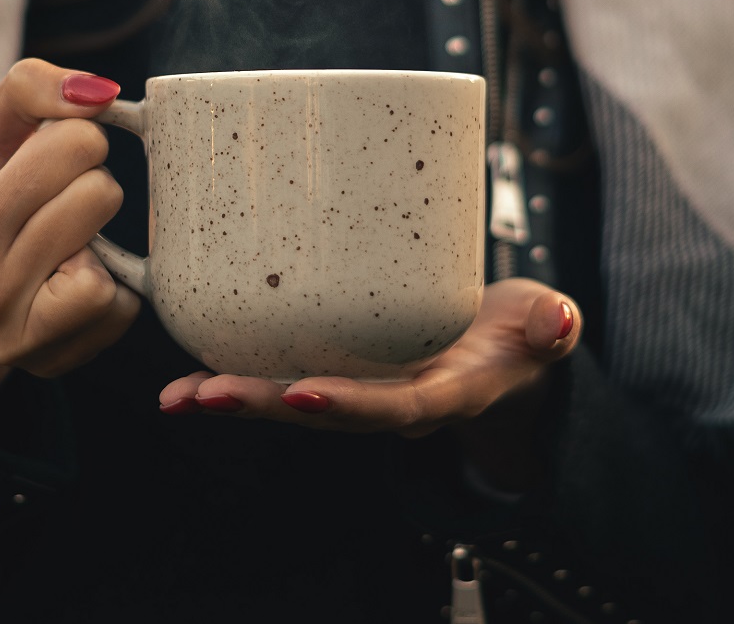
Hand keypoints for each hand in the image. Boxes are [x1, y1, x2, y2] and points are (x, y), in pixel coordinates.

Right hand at [0, 59, 140, 419]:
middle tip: (62, 200)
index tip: (55, 157)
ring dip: (104, 242)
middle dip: (94, 186)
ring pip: (106, 272)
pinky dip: (117, 288)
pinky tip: (82, 275)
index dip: (82, 139)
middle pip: (100, 198)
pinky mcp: (52, 362)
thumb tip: (98, 95)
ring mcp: (16, 337)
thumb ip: (34, 86)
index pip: (79, 145)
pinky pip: (122, 311)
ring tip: (70, 239)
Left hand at [158, 278, 579, 439]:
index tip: (302, 393)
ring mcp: (362, 386)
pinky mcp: (341, 362)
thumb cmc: (519, 338)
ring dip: (233, 397)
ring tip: (176, 395)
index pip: (392, 407)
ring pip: (292, 398)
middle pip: (322, 411)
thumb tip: (557, 322)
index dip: (350, 405)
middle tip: (202, 396)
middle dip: (262, 406)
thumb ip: (551, 326)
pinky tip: (189, 367)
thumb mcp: (545, 330)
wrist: (503, 355)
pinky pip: (286, 371)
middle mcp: (391, 400)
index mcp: (441, 394)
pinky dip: (238, 369)